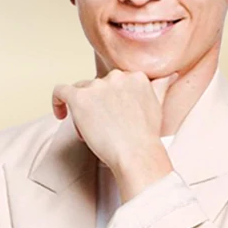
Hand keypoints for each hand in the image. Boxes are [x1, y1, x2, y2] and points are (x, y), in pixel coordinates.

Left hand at [52, 70, 177, 172]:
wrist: (136, 154)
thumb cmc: (146, 135)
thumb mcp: (159, 103)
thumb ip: (161, 84)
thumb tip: (170, 74)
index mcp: (135, 75)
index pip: (115, 81)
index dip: (112, 99)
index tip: (114, 116)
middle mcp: (116, 76)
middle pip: (98, 86)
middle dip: (99, 105)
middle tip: (105, 127)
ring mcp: (98, 86)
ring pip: (82, 92)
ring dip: (84, 110)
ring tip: (93, 131)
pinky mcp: (80, 98)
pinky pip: (60, 91)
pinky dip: (57, 101)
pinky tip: (60, 114)